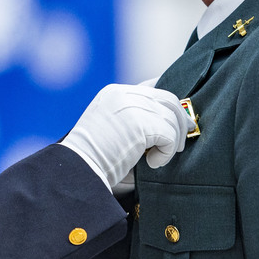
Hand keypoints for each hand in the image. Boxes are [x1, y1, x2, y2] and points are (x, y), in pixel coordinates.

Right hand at [60, 84, 192, 189]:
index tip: (180, 120)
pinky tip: (152, 163)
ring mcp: (130, 106)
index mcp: (113, 94)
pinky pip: (170, 134)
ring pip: (172, 116)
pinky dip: (167, 152)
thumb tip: (179, 120)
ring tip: (158, 159)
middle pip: (168, 98)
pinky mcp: (139, 124)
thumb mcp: (115, 131)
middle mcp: (122, 94)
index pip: (153, 85)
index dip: (170, 103)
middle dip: (180, 121)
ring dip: (173, 141)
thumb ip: (139, 119)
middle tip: (180, 144)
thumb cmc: (96, 161)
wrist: (77, 174)